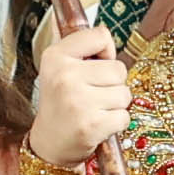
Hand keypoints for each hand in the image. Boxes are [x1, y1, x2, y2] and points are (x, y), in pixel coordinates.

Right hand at [23, 23, 128, 171]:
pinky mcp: (91, 125)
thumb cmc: (61, 102)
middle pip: (119, 68)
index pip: (100, 35)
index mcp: (56, 56)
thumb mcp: (60, 67)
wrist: (49, 142)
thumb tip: (107, 32)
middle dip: (113, 83)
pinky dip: (116, 123)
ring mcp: (78, 101)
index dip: (106, 53)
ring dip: (116, 104)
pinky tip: (99, 124)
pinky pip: (124, 117)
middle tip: (93, 95)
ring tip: (95, 110)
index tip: (94, 66)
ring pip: (125, 94)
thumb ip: (83, 47)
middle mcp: (64, 75)